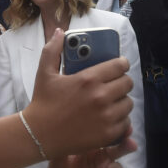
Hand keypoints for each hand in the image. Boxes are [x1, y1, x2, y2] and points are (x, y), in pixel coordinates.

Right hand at [27, 29, 132, 156]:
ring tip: (112, 100)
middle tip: (114, 84)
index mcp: (89, 79)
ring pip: (128, 103)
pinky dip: (120, 119)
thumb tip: (60, 32)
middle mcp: (101, 96)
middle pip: (127, 83)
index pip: (119, 66)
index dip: (121, 64)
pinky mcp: (107, 134)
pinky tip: (109, 117)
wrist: (39, 135)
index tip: (119, 65)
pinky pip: (125, 122)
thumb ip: (53, 49)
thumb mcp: (45, 72)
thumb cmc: (43, 102)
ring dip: (121, 100)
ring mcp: (106, 116)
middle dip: (122, 81)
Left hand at [40, 136, 135, 167]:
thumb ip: (63, 149)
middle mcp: (103, 160)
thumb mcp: (58, 161)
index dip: (119, 132)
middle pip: (119, 150)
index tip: (127, 128)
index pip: (108, 137)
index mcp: (93, 148)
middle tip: (132, 144)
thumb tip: (64, 133)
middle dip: (127, 146)